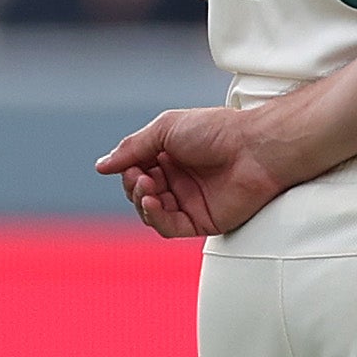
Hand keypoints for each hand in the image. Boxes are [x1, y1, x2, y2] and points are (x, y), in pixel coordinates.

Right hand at [96, 104, 287, 237]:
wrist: (255, 148)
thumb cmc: (218, 131)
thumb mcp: (165, 129)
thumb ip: (132, 148)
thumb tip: (101, 166)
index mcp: (171, 157)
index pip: (136, 171)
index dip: (128, 170)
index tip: (131, 164)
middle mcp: (180, 180)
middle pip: (140, 194)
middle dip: (133, 186)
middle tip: (141, 176)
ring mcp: (191, 202)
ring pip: (151, 213)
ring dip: (141, 202)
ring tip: (147, 187)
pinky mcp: (203, 220)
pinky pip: (169, 228)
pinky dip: (155, 218)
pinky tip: (151, 203)